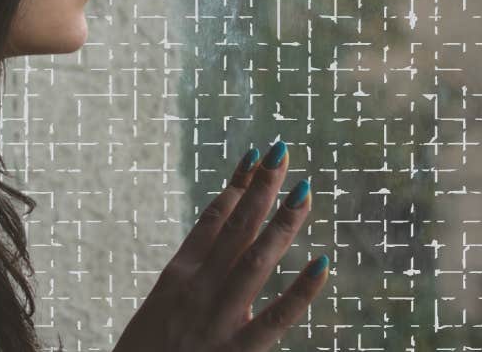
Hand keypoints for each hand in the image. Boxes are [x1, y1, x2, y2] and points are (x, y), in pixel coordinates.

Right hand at [112, 140, 327, 351]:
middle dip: (262, 187)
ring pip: (255, 259)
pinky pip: (275, 319)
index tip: (256, 157)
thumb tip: (212, 254)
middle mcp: (198, 288)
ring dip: (281, 221)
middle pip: (236, 228)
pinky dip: (300, 292)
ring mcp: (216, 318)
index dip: (238, 186)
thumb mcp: (158, 313)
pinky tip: (322, 265)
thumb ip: (188, 285)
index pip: (213, 220)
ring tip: (304, 189)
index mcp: (178, 276)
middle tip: (283, 150)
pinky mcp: (234, 351)